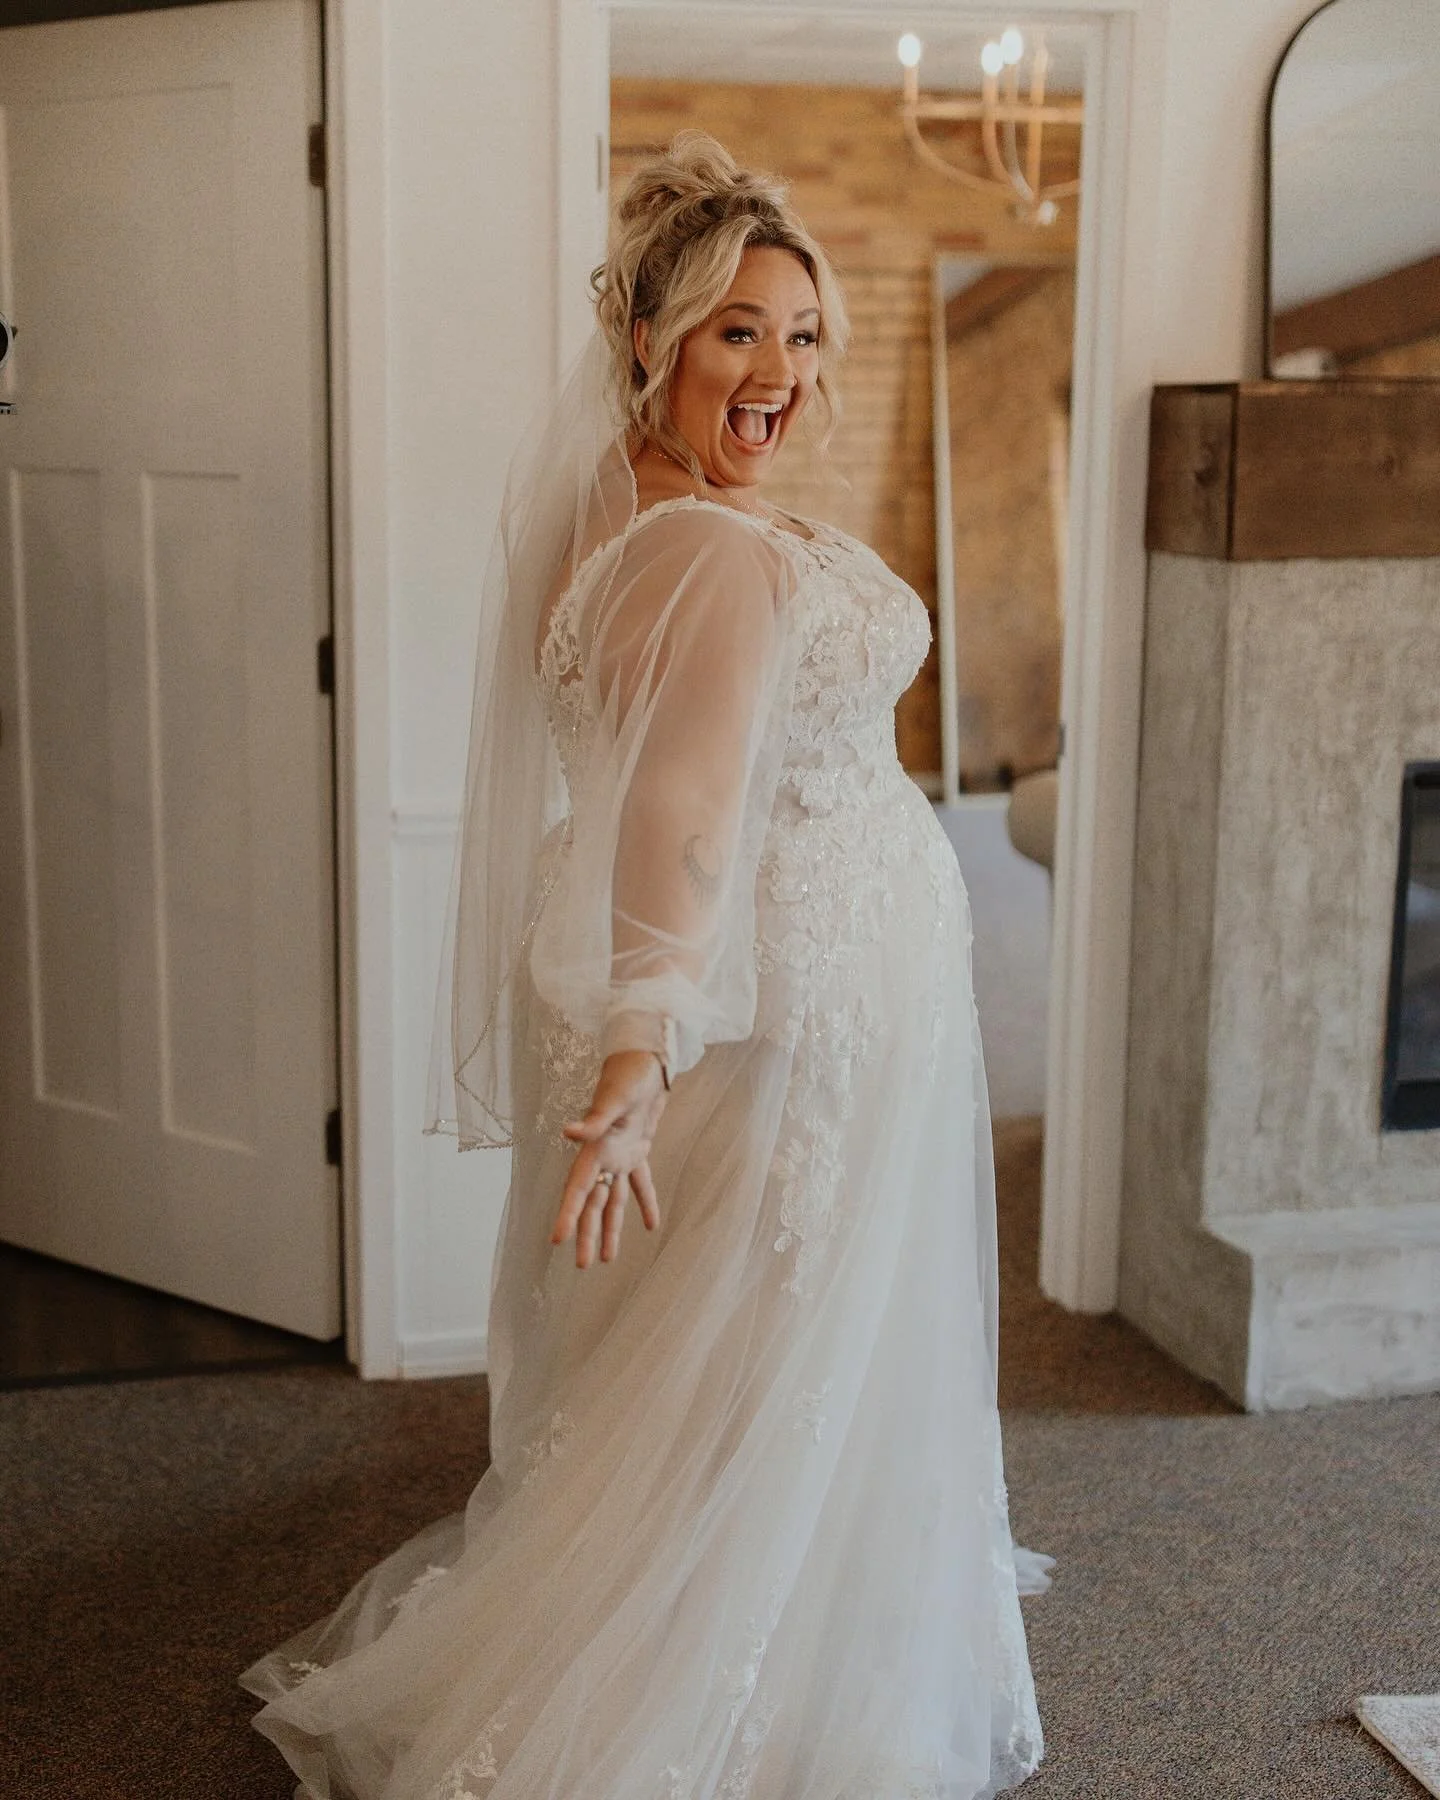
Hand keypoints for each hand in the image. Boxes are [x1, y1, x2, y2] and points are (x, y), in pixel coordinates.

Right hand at [551, 1051, 665, 1268]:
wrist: (645, 1059)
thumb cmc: (627, 1074)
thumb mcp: (613, 1097)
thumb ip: (593, 1121)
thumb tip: (567, 1133)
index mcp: (595, 1148)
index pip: (577, 1188)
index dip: (568, 1214)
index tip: (557, 1240)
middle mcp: (603, 1156)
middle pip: (593, 1203)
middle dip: (587, 1234)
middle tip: (582, 1265)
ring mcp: (620, 1155)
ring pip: (612, 1200)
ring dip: (611, 1228)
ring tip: (607, 1259)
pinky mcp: (637, 1149)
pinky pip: (640, 1183)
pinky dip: (644, 1203)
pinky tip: (650, 1226)